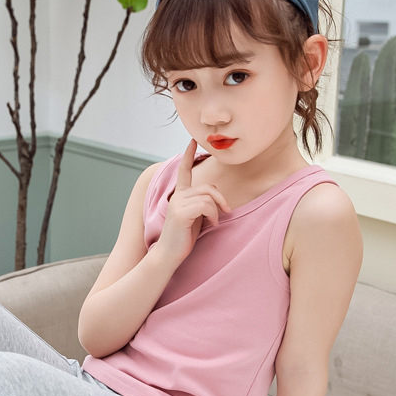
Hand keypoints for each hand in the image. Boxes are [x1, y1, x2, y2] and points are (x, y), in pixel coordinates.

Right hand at [157, 140, 230, 263]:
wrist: (168, 255)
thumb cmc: (183, 238)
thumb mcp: (195, 216)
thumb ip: (202, 203)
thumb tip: (216, 197)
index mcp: (179, 196)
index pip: (183, 171)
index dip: (188, 156)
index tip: (192, 141)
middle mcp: (177, 196)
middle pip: (207, 187)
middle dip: (220, 199)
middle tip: (226, 211)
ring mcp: (177, 204)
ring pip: (208, 197)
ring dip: (217, 211)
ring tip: (215, 222)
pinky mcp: (180, 213)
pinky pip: (206, 206)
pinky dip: (214, 215)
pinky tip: (212, 225)